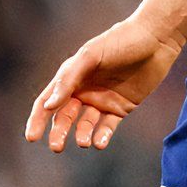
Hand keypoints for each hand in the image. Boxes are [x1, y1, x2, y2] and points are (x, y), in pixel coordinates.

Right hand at [25, 16, 184, 151]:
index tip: (31, 138)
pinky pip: (107, 127)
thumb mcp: (90, 56)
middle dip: (58, 133)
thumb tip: (48, 106)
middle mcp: (83, 90)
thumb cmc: (119, 42)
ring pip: (85, 125)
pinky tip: (100, 142)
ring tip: (84, 142)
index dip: (38, 120)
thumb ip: (68, 80)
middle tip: (56, 147)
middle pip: (64, 117)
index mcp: (71, 76)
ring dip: (82, 135)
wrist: (156, 39)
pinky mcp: (121, 107)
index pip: (48, 101)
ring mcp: (102, 100)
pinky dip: (102, 136)